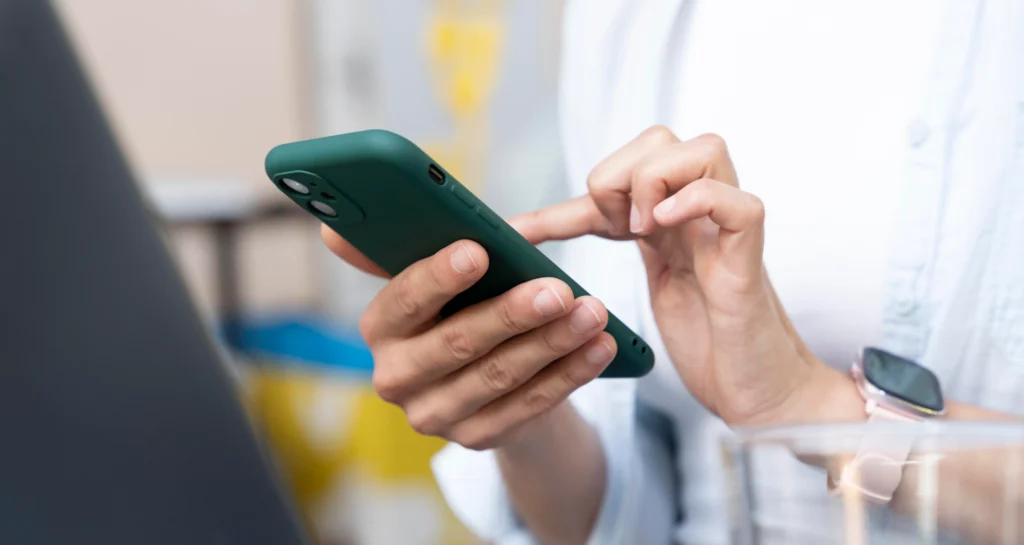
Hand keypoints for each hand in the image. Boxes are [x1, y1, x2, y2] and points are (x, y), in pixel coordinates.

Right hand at [322, 228, 615, 449]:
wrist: (483, 380)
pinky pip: (529, 407)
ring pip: (499, 376)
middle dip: (512, 314)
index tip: (478, 251)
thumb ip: (401, 249)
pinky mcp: (476, 438)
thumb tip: (333, 232)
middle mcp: (396, 377)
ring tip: (592, 313)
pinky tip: (599, 348)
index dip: (438, 277)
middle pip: (456, 344)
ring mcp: (434, 415)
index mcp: (379, 328)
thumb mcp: (436, 279)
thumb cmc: (460, 307)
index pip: (402, 301)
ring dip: (552, 344)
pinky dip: (569, 375)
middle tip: (558, 290)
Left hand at [512, 126, 838, 425]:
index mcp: (668, 224)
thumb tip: (540, 276)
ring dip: (657, 179)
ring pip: (704, 149)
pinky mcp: (749, 257)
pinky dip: (696, 200)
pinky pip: (736, 201)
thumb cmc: (707, 350)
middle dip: (619, 172)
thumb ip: (606, 272)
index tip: (519, 236)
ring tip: (642, 228)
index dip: (560, 206)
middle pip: (662, 138)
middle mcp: (698, 216)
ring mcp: (726, 231)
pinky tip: (663, 227)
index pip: (616, 178)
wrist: (758, 395)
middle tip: (613, 229)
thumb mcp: (639, 300)